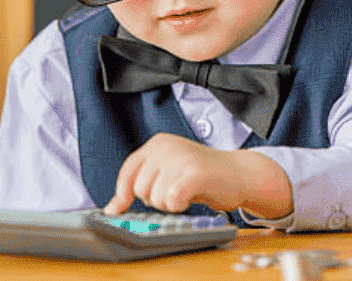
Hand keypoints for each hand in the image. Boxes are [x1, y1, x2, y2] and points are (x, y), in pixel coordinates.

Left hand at [103, 133, 241, 214]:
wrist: (240, 173)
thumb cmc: (203, 175)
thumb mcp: (168, 172)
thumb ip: (142, 184)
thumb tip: (111, 208)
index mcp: (157, 143)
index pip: (128, 171)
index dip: (123, 193)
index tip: (120, 207)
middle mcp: (166, 146)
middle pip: (139, 188)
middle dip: (154, 199)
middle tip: (175, 191)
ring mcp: (180, 158)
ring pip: (154, 198)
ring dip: (169, 204)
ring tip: (186, 192)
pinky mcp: (193, 173)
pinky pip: (172, 200)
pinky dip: (179, 205)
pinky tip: (191, 198)